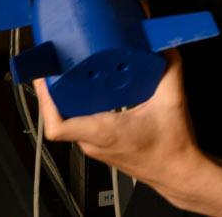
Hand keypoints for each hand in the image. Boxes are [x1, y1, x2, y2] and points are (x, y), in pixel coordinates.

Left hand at [33, 50, 206, 190]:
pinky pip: (78, 125)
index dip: (45, 101)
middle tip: (56, 65)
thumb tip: (165, 47)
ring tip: (69, 74)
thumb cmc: (172, 150)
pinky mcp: (100, 146)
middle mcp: (94, 142)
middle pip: (57, 116)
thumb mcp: (173, 103)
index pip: (58, 126)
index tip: (44, 79)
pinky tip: (89, 92)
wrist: (177, 174)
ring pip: (67, 120)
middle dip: (53, 90)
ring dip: (65, 99)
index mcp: (105, 132)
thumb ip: (170, 68)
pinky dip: (78, 107)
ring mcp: (95, 146)